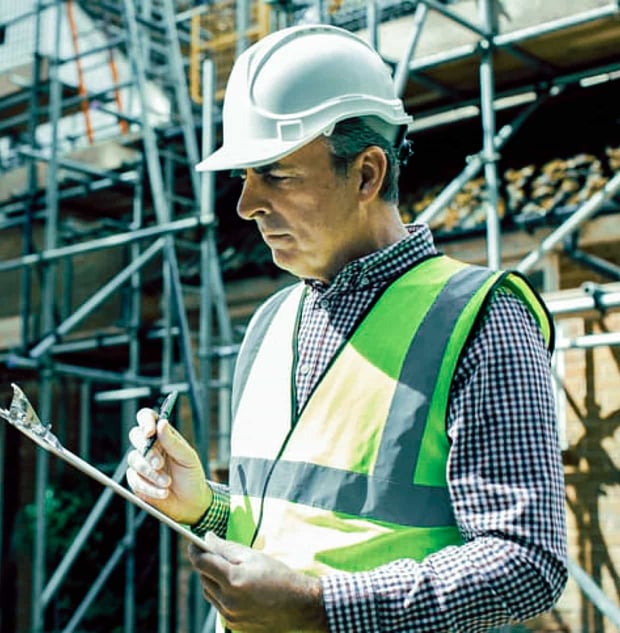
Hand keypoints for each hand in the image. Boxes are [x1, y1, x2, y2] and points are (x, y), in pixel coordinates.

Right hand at [126, 408, 210, 523]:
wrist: (190, 502)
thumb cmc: (191, 476)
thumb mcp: (187, 457)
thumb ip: (173, 441)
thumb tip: (162, 423)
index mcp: (163, 436)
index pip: (147, 418)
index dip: (145, 421)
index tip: (150, 432)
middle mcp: (150, 447)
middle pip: (135, 436)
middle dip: (147, 451)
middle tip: (159, 464)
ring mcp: (141, 463)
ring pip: (134, 459)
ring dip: (151, 474)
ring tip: (167, 483)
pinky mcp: (136, 480)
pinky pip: (134, 480)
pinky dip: (149, 488)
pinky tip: (163, 492)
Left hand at [188, 533, 327, 632]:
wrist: (298, 605)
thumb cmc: (277, 575)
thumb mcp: (253, 556)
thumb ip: (226, 547)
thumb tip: (207, 538)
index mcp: (233, 580)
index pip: (202, 563)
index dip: (195, 551)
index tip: (192, 544)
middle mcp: (228, 601)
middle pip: (204, 578)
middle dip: (207, 565)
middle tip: (214, 554)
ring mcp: (230, 617)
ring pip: (209, 594)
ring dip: (213, 581)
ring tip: (229, 572)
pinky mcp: (234, 626)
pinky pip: (219, 607)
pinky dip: (222, 595)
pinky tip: (237, 588)